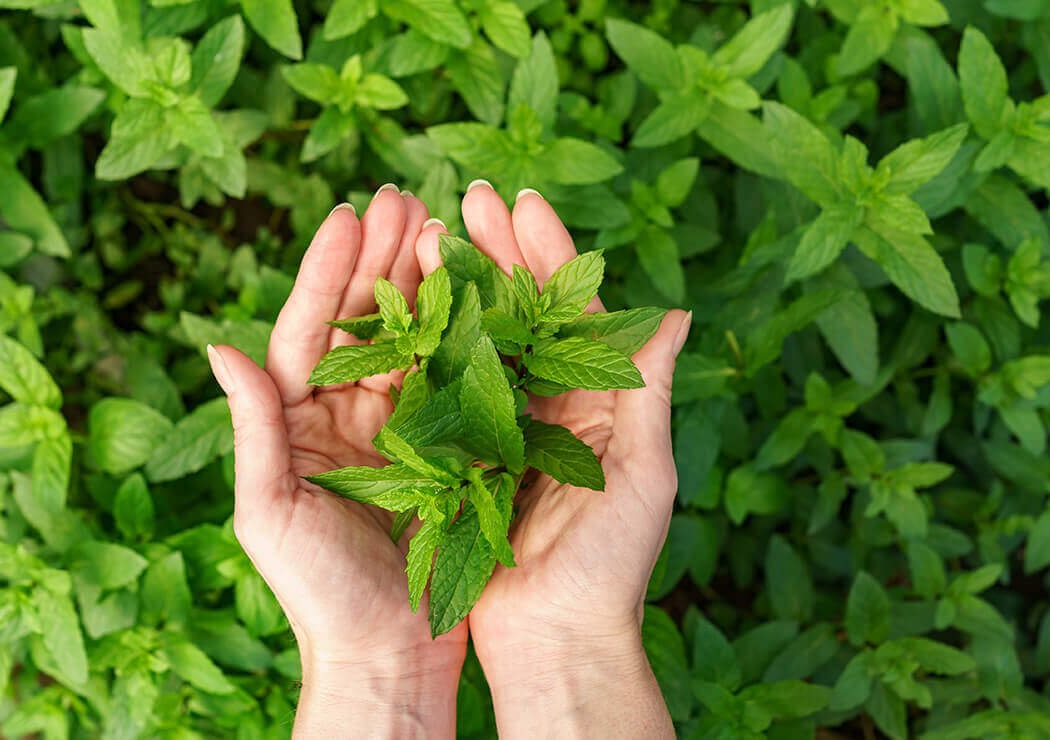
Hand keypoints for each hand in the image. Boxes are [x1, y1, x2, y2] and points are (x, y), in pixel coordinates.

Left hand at [208, 187, 466, 738]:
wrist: (386, 654)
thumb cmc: (317, 593)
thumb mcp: (271, 512)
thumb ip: (253, 428)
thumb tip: (218, 346)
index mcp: (297, 422)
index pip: (308, 330)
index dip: (328, 271)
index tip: (349, 214)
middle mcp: (345, 415)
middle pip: (363, 321)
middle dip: (381, 257)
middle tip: (404, 195)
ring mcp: (397, 428)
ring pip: (410, 339)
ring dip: (424, 281)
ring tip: (441, 223)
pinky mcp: (443, 448)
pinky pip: (451, 380)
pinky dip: (463, 333)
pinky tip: (479, 290)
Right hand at [413, 183, 689, 738]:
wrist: (553, 639)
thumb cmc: (611, 566)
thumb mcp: (643, 476)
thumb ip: (649, 393)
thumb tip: (675, 313)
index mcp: (600, 401)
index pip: (575, 310)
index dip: (549, 253)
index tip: (521, 201)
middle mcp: (552, 404)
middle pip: (524, 311)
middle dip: (499, 251)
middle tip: (469, 196)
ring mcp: (505, 427)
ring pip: (481, 339)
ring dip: (461, 285)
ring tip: (431, 231)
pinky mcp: (464, 455)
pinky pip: (447, 389)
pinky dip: (431, 346)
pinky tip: (408, 304)